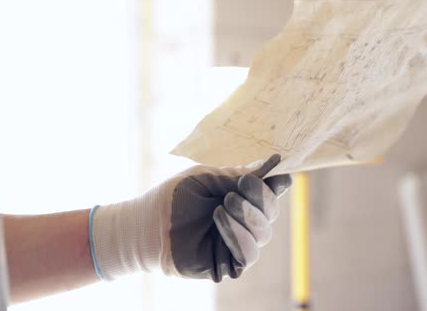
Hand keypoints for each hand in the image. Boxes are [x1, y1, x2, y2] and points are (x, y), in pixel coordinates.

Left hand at [89, 154, 290, 281]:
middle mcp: (243, 221)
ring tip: (220, 208)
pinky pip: (249, 253)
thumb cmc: (172, 199)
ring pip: (264, 233)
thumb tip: (272, 163)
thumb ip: (237, 174)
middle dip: (259, 198)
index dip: (276, 185)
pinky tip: (220, 221)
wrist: (147, 224)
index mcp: (239, 198)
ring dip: (246, 217)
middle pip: (271, 212)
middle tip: (234, 191)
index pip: (269, 193)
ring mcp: (237, 243)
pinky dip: (239, 236)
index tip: (279, 176)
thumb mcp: (206, 178)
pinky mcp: (228, 263)